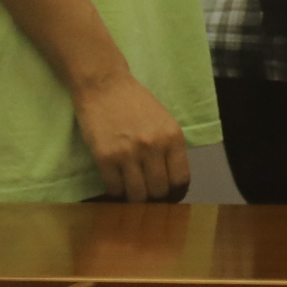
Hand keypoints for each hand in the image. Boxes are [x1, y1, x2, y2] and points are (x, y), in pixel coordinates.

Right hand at [73, 72, 190, 201]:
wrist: (105, 87)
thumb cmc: (136, 103)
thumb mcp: (165, 123)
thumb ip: (169, 148)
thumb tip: (171, 179)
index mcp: (174, 138)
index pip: (181, 179)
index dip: (176, 194)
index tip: (169, 198)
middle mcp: (154, 147)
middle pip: (159, 191)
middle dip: (154, 199)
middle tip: (147, 197)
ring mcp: (128, 153)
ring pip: (137, 195)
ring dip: (134, 199)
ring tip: (132, 194)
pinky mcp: (105, 157)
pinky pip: (114, 188)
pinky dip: (116, 191)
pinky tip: (117, 185)